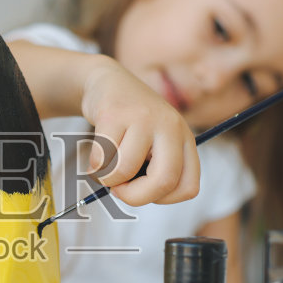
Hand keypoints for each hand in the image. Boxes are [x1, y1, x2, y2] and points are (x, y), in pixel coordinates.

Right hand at [78, 57, 199, 206]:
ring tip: (105, 168)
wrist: (109, 83)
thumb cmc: (132, 125)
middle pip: (163, 181)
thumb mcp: (154, 145)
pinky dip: (94, 164)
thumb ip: (154, 171)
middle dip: (135, 197)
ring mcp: (144, 118)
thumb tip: (136, 198)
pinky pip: (101, 156)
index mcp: (185, 140)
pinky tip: (95, 154)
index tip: (144, 192)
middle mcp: (170, 127)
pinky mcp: (115, 113)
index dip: (163, 199)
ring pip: (124, 170)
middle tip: (118, 190)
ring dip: (107, 178)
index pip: (188, 187)